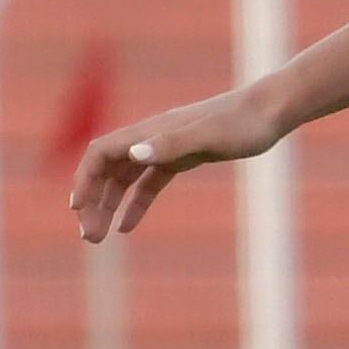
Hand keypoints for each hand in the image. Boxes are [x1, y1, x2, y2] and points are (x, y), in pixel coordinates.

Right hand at [69, 86, 288, 242]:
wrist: (271, 112)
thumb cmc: (242, 124)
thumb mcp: (209, 136)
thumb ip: (171, 144)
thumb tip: (133, 153)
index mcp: (151, 131)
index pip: (101, 153)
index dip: (85, 179)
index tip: (78, 210)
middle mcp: (152, 137)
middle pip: (108, 169)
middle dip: (94, 201)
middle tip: (89, 236)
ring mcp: (167, 147)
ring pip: (125, 178)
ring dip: (108, 205)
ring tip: (99, 236)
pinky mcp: (184, 157)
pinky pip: (150, 182)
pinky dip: (135, 203)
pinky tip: (126, 226)